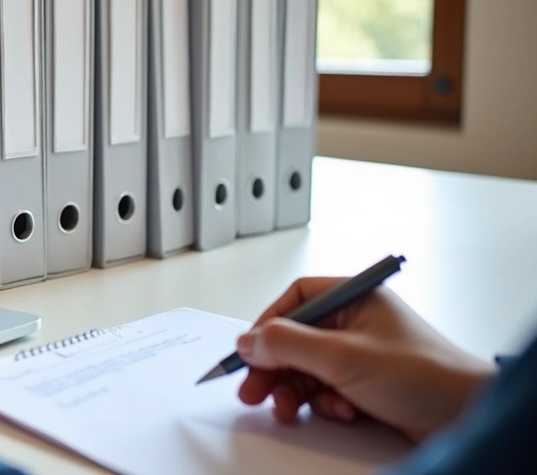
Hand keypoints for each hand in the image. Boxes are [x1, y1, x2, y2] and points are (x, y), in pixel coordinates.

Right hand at [236, 277, 497, 442]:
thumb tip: (249, 341)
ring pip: (308, 368)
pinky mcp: (368, 385)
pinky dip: (324, 403)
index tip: (249, 349)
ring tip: (288, 409)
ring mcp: (363, 355)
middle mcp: (358, 322)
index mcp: (356, 298)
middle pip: (296, 339)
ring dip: (295, 390)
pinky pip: (327, 390)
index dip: (269, 323)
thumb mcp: (342, 355)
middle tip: (253, 391)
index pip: (297, 299)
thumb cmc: (424, 376)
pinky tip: (340, 412)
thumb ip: (288, 344)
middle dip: (274, 367)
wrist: (467, 416)